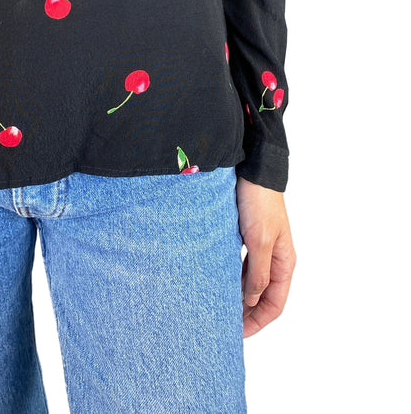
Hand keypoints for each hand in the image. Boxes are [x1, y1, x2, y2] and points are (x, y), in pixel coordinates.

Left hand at [235, 176, 296, 337]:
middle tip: (225, 325)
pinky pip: (243, 265)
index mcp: (284, 262)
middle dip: (247, 313)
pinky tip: (219, 281)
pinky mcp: (249, 235)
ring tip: (220, 307)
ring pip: (252, 281)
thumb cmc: (259, 201)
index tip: (238, 334)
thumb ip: (257, 273)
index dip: (258, 322)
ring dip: (239, 296)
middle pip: (263, 296)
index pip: (274, 304)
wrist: (253, 169)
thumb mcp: (258, 241)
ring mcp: (262, 246)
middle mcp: (276, 257)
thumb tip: (251, 301)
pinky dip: (234, 277)